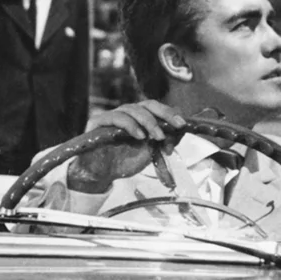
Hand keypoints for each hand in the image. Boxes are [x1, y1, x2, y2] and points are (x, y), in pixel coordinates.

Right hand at [68, 100, 183, 192]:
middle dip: (164, 114)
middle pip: (147, 105)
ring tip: (157, 136)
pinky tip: (140, 136)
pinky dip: (130, 125)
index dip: (170, 113)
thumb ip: (162, 142)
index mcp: (138, 118)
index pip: (156, 108)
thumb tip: (180, 133)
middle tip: (176, 125)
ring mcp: (112, 116)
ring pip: (133, 109)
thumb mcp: (149, 153)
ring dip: (149, 122)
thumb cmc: (123, 161)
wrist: (100, 174)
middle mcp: (126, 113)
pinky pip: (116, 117)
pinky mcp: (98, 121)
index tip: (182, 124)